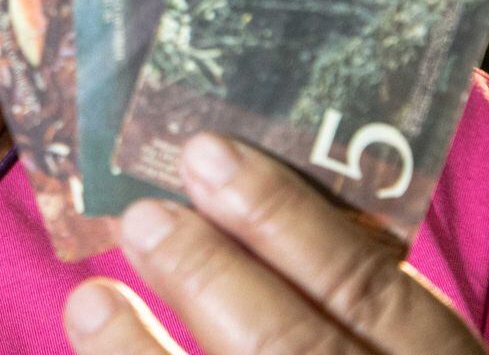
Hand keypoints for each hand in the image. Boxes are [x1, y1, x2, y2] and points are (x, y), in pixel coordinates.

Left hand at [64, 134, 488, 353]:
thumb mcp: (397, 346)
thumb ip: (346, 294)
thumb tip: (228, 193)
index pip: (378, 295)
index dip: (291, 220)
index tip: (211, 154)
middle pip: (301, 353)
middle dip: (212, 280)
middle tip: (143, 217)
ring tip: (91, 300)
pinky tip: (97, 351)